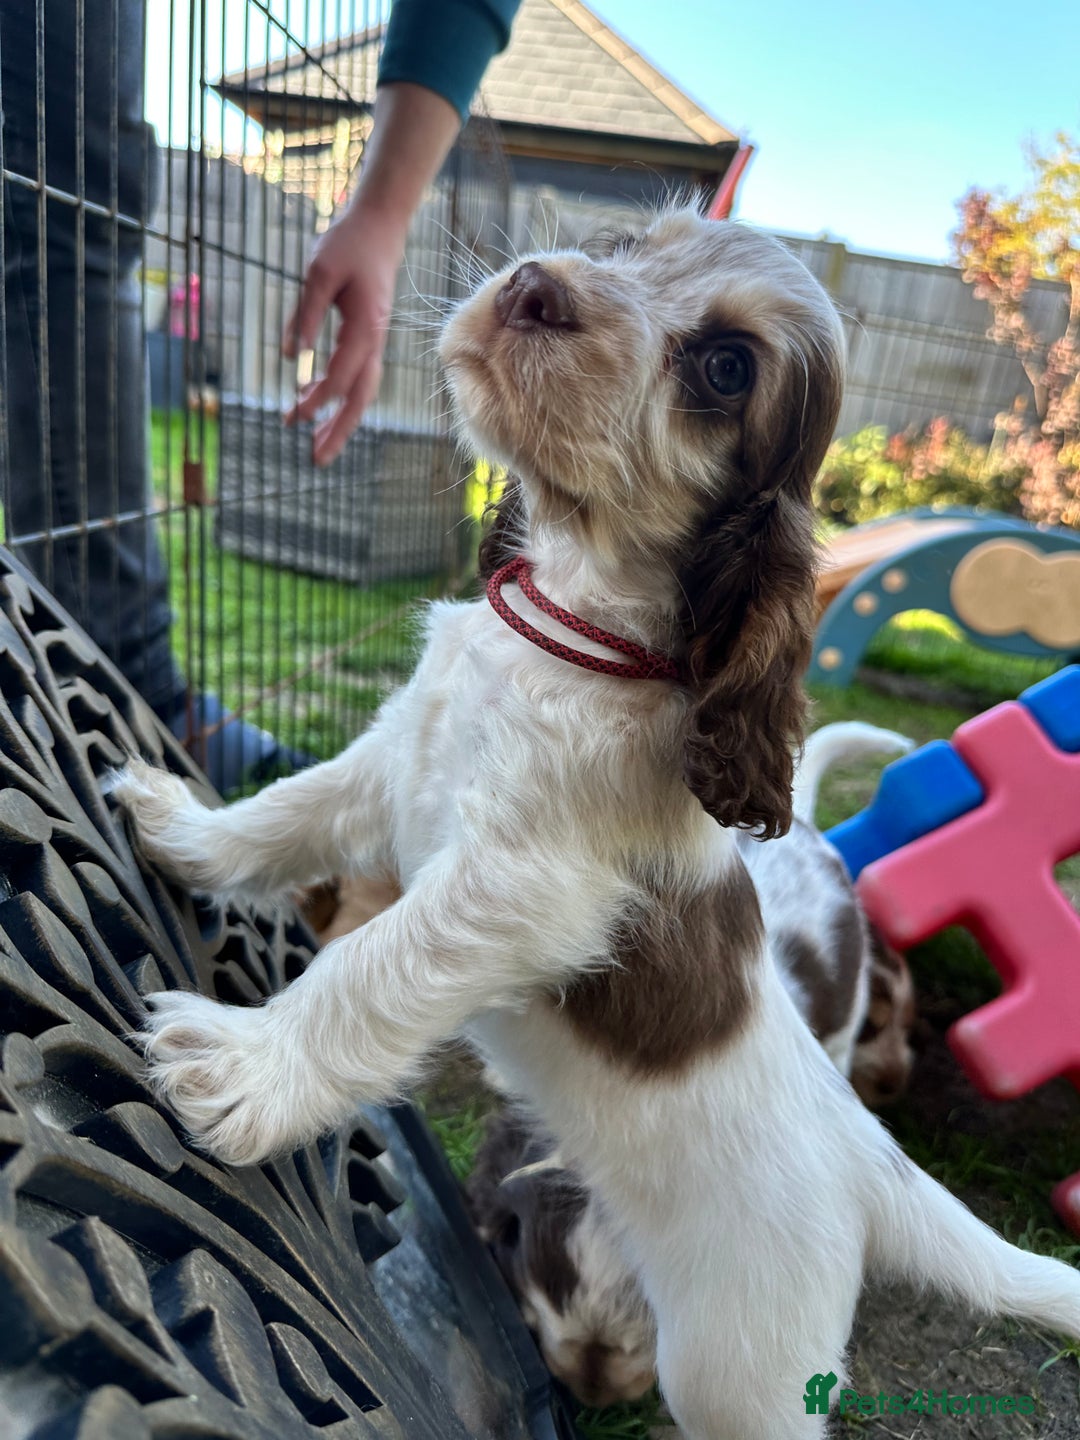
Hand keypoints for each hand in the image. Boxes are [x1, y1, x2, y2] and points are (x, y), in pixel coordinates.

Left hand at [283, 200, 407, 466]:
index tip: (294, 416)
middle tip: (316, 460)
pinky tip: (312, 406)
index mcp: (366, 327)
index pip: (342, 375)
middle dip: (339, 431)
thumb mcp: (319, 271)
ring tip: (312, 444)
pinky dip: (335, 398)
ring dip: (337, 420)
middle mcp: (374, 341)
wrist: (378, 227)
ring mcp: (372, 342)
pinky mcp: (365, 339)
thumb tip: (291, 357)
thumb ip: (305, 313)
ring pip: (359, 393)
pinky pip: (354, 378)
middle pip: (360, 398)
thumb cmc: (348, 244)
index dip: (319, 399)